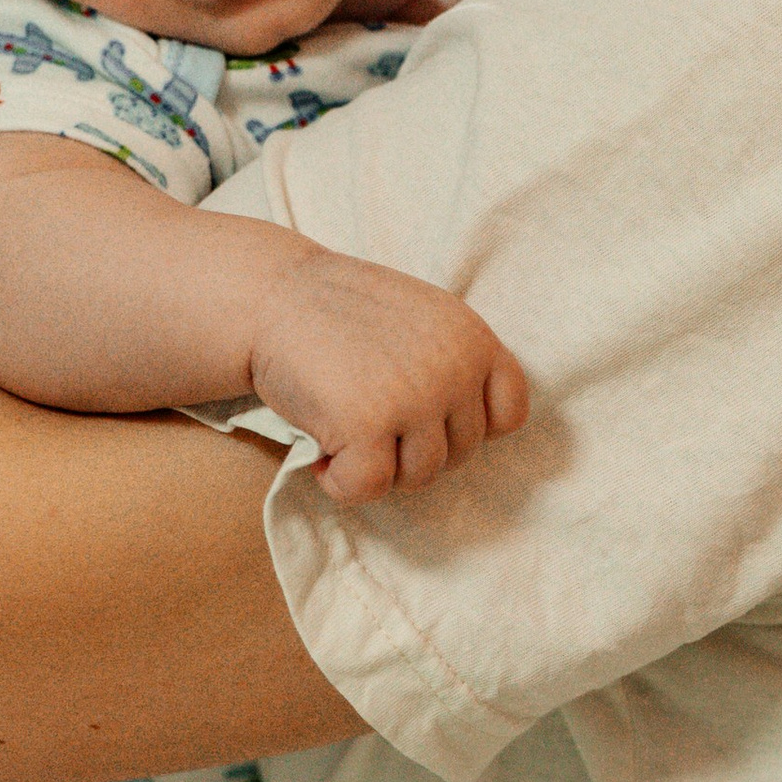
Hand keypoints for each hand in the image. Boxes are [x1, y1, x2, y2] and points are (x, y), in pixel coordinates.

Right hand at [248, 252, 527, 505]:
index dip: (466, 426)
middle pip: (460, 454)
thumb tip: (470, 433)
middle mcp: (455, 369)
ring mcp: (416, 398)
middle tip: (366, 416)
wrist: (272, 294)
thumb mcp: (424, 320)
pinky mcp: (369, 425)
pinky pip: (370, 487)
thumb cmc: (340, 313)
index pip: (509, 415)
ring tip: (344, 428)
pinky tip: (322, 453)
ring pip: (420, 476)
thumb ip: (455, 364)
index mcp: (475, 340)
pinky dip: (341, 483)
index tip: (424, 417)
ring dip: (378, 466)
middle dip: (412, 448)